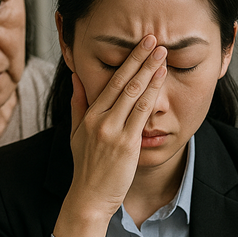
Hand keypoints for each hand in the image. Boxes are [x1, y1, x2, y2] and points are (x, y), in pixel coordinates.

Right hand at [53, 35, 167, 236]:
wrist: (90, 197)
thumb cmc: (86, 167)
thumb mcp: (75, 133)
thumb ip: (78, 103)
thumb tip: (77, 77)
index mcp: (89, 115)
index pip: (110, 81)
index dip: (127, 61)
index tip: (140, 45)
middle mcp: (100, 119)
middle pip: (123, 82)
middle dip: (140, 59)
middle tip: (154, 39)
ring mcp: (113, 131)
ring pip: (134, 94)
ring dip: (150, 72)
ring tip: (162, 54)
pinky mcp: (126, 144)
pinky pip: (141, 114)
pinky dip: (152, 94)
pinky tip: (160, 80)